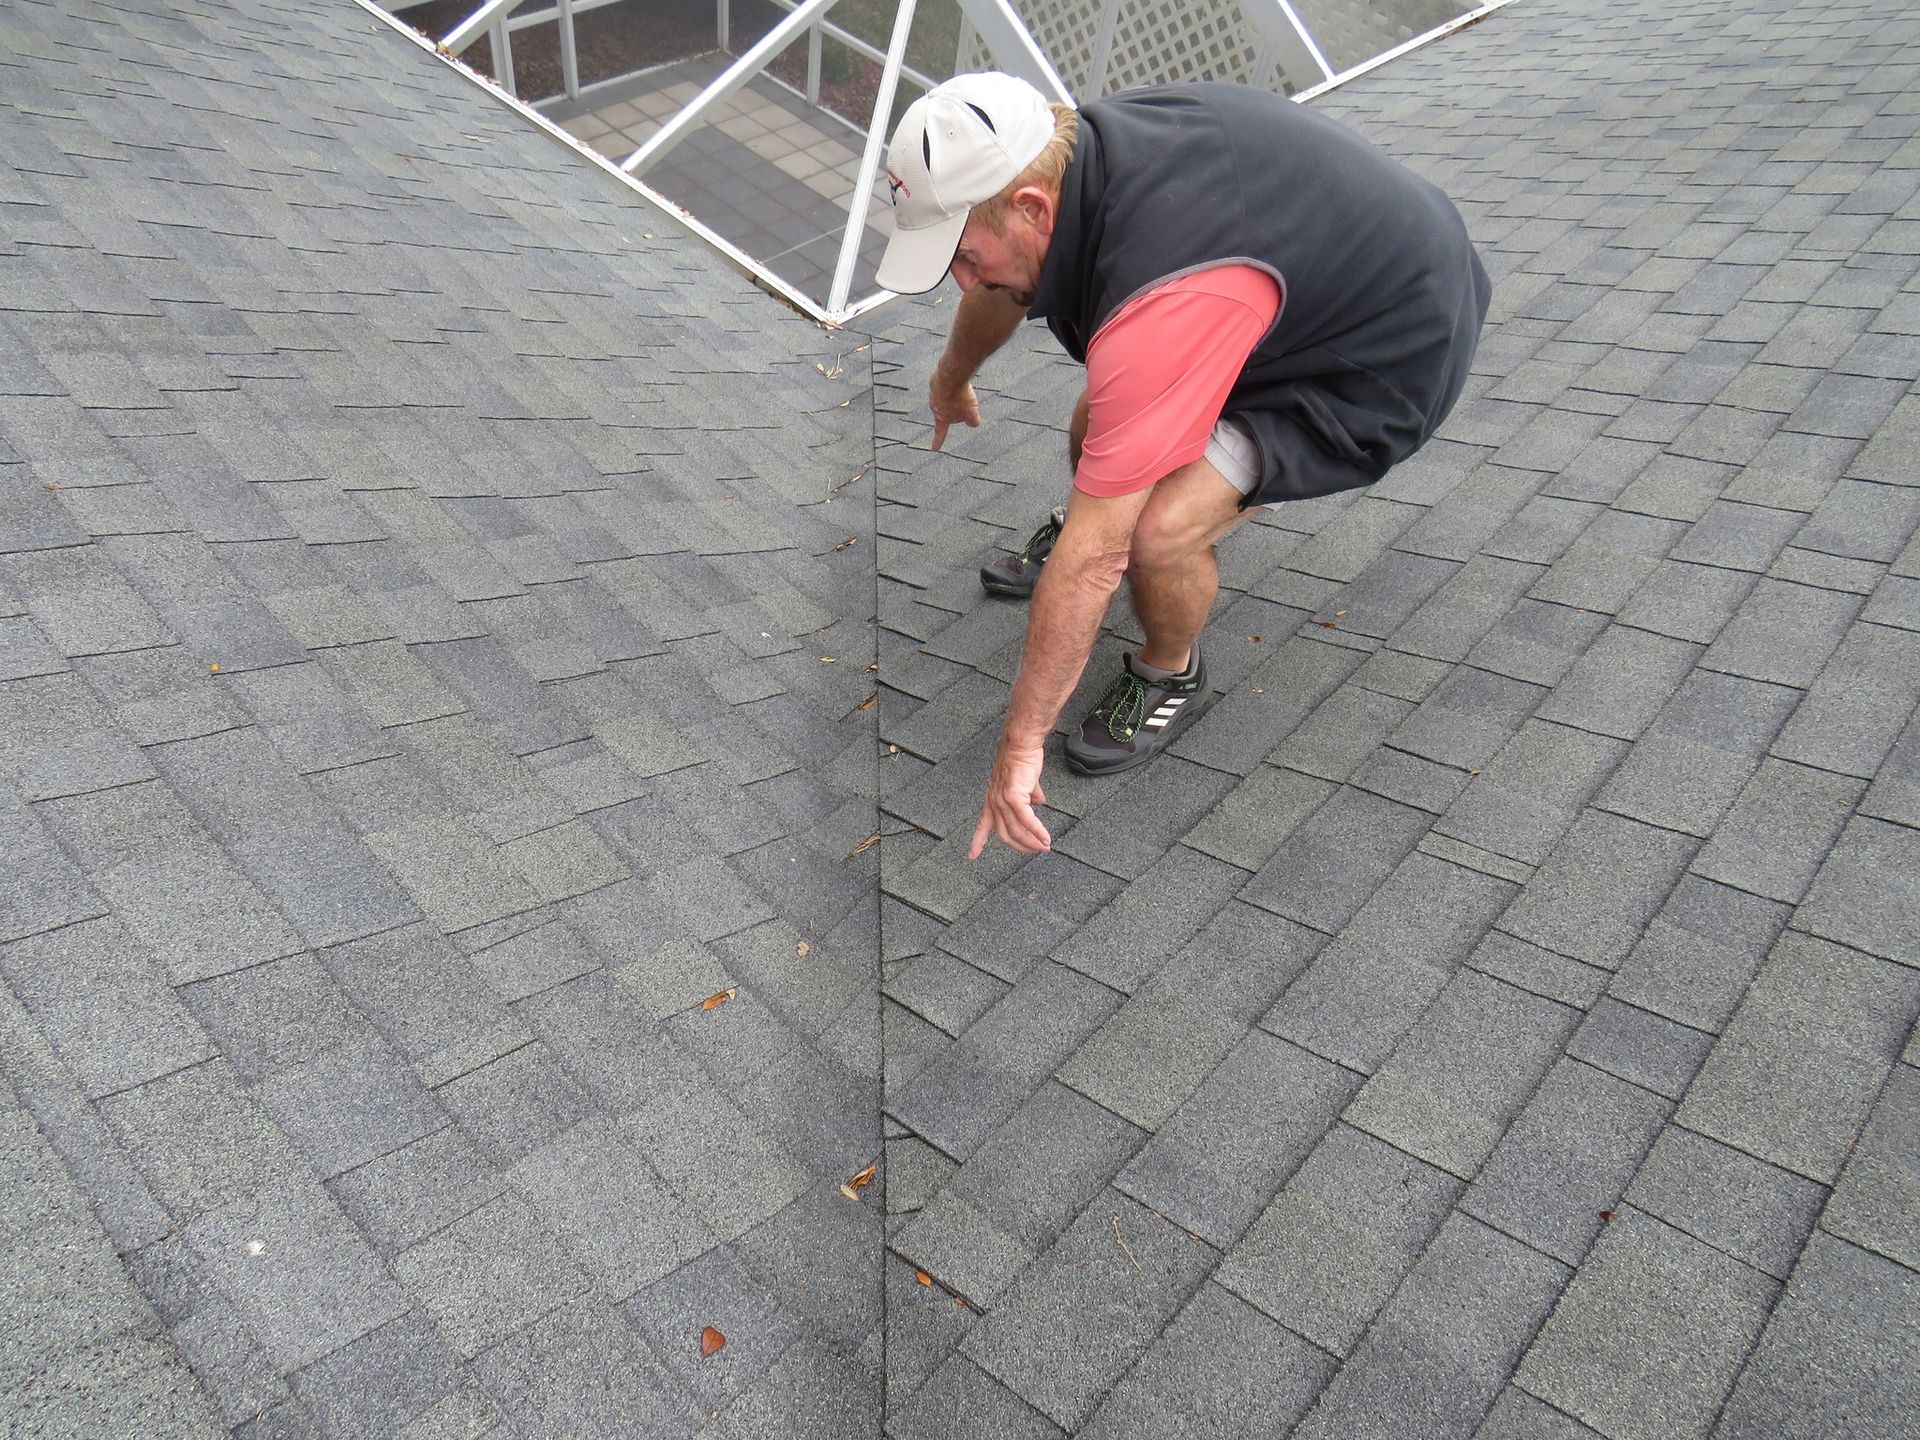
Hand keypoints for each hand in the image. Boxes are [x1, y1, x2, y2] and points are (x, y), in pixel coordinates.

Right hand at [929, 369, 980, 451]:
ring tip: (962, 389)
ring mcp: (933, 394)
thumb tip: (973, 423)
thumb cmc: (960, 395)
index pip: (940, 433)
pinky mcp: (935, 381)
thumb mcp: (972, 412)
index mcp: (942, 418)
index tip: (934, 449)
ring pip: (946, 397)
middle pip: (947, 411)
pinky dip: (952, 384)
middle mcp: (934, 408)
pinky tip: (957, 380)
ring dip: (955, 394)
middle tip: (965, 400)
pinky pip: (945, 384)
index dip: (938, 442)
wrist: (951, 374)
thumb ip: (973, 422)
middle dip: (956, 408)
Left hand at [969, 742, 1050, 857]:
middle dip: (1021, 846)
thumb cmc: (1022, 758)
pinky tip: (1046, 838)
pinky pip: (1027, 821)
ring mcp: (1002, 801)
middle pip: (1005, 834)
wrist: (1022, 744)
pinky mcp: (1014, 797)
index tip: (972, 856)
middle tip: (1036, 850)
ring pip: (1017, 831)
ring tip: (1045, 847)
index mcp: (992, 800)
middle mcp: (994, 802)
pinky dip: (1037, 832)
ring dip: (1032, 842)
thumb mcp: (1024, 782)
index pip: (982, 825)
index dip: (977, 842)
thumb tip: (1039, 803)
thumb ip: (1029, 795)